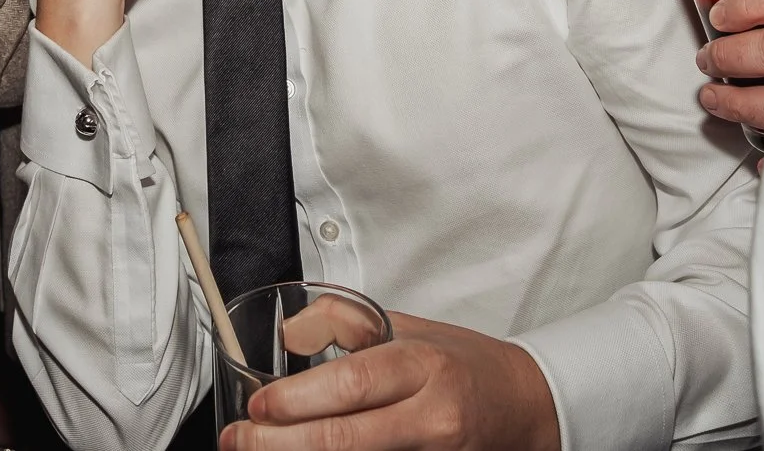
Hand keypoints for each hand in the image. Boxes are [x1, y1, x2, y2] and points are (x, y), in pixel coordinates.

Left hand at [225, 312, 559, 450]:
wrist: (523, 407)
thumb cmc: (462, 366)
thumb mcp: (409, 327)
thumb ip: (346, 323)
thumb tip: (291, 334)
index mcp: (424, 365)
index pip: (354, 383)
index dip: (299, 399)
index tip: (258, 405)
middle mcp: (432, 416)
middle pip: (346, 438)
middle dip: (281, 443)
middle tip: (240, 439)